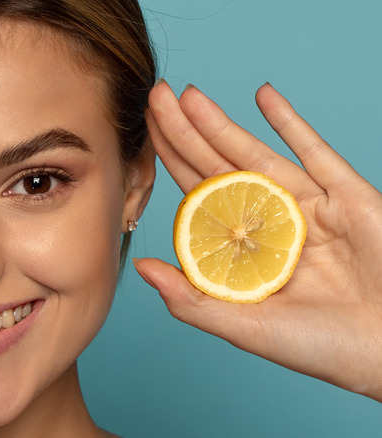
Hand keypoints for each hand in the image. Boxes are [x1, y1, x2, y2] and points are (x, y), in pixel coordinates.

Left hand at [135, 79, 381, 400]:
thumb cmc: (323, 349)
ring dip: (221, 123)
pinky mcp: (349, 195)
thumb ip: (192, 300)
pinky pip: (316, 152)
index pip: (197, 197)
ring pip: (255, 154)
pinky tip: (263, 96)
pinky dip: (291, 123)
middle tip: (156, 96)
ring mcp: (308, 206)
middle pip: (218, 167)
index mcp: (244, 251)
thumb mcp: (247, 328)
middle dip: (185, 132)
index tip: (145, 131)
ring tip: (189, 96)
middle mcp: (270, 222)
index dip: (170, 163)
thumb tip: (141, 267)